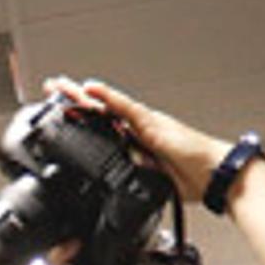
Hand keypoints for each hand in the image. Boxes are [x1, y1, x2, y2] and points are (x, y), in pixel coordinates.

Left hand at [41, 76, 231, 201]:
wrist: (213, 175)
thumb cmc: (190, 176)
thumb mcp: (148, 179)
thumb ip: (131, 170)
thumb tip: (113, 172)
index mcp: (134, 140)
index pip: (102, 125)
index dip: (81, 117)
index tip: (59, 112)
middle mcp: (137, 127)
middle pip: (98, 110)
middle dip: (73, 99)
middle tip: (51, 88)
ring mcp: (143, 123)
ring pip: (106, 105)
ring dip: (82, 95)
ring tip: (61, 85)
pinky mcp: (152, 124)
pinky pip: (125, 108)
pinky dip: (107, 98)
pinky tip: (91, 89)